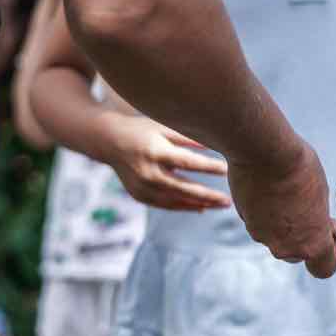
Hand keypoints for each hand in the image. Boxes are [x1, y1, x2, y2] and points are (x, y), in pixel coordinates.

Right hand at [102, 113, 231, 210]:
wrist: (107, 141)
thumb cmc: (140, 130)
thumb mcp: (163, 128)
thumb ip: (188, 138)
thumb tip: (217, 142)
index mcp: (155, 151)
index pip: (187, 162)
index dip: (207, 167)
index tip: (227, 169)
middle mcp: (148, 172)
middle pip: (183, 188)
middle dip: (207, 196)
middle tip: (228, 201)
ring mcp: (142, 187)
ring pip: (176, 201)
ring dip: (199, 204)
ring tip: (220, 204)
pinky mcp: (139, 195)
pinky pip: (165, 205)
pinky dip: (184, 206)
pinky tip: (201, 208)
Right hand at [227, 140, 335, 277]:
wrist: (263, 150)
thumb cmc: (300, 168)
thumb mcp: (322, 195)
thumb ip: (320, 219)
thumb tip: (325, 227)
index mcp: (312, 244)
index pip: (324, 270)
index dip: (330, 253)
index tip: (328, 232)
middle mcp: (286, 248)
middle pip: (298, 253)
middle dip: (304, 235)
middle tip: (308, 208)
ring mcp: (262, 236)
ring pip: (277, 238)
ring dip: (284, 223)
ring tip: (287, 193)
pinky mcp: (245, 221)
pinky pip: (261, 223)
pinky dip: (266, 212)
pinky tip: (270, 189)